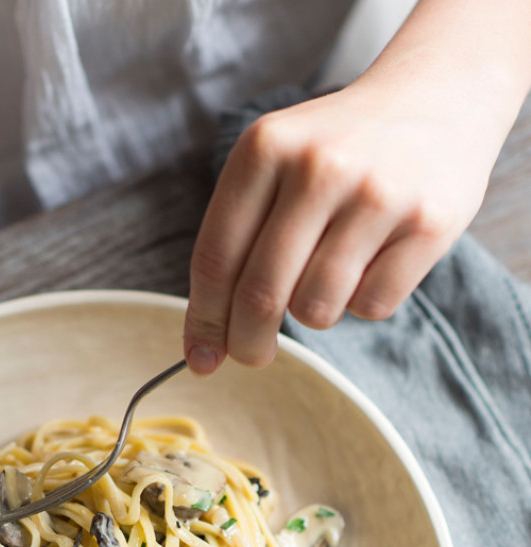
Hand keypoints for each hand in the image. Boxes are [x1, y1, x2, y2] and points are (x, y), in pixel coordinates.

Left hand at [183, 82, 496, 371]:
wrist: (439, 93)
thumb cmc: (337, 151)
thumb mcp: (275, 167)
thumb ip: (233, 245)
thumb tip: (202, 350)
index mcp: (265, 148)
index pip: (216, 260)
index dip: (204, 321)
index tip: (201, 359)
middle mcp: (318, 167)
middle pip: (260, 295)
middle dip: (248, 342)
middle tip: (252, 355)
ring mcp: (376, 194)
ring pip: (316, 309)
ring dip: (314, 312)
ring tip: (328, 275)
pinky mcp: (427, 224)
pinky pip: (371, 307)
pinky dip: (364, 302)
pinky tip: (374, 261)